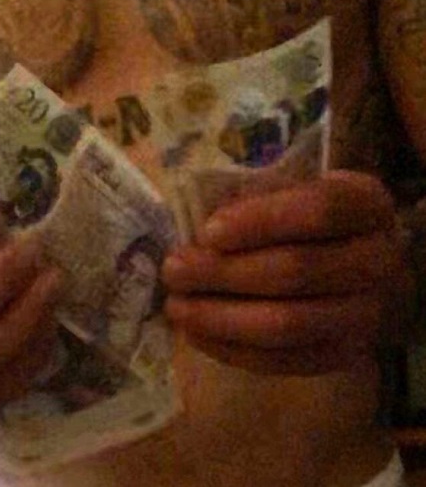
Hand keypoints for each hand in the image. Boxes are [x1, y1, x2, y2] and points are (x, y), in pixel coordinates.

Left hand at [162, 171, 411, 374]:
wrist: (352, 268)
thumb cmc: (301, 221)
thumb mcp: (285, 192)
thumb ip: (250, 200)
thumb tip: (193, 230)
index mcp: (366, 204)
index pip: (317, 210)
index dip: (258, 222)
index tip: (206, 232)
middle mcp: (380, 261)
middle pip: (295, 271)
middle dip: (222, 273)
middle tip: (173, 271)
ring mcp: (368, 315)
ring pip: (287, 324)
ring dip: (220, 317)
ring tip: (176, 306)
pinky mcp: (344, 355)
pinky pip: (283, 360)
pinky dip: (232, 349)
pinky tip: (195, 334)